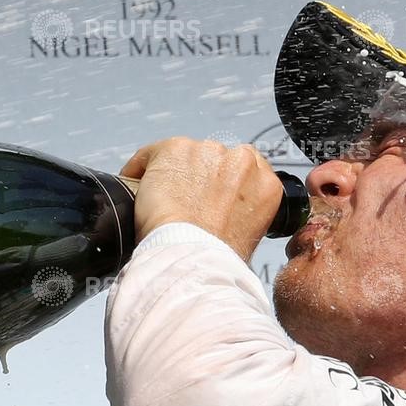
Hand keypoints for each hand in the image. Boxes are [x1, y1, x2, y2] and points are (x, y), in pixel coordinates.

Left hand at [120, 137, 282, 260]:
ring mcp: (209, 152)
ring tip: (164, 198)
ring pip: (187, 155)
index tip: (214, 193)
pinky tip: (140, 189)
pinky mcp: (176, 149)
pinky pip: (151, 155)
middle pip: (218, 159)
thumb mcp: (250, 237)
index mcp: (266, 184)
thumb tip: (225, 213)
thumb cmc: (217, 257)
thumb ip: (244, 212)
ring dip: (177, 172)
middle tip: (188, 200)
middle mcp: (242, 161)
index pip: (248, 168)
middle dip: (203, 175)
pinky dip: (142, 169)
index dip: (227, 181)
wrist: (191, 257)